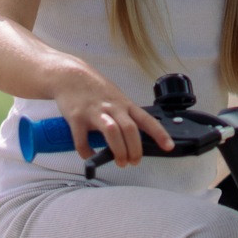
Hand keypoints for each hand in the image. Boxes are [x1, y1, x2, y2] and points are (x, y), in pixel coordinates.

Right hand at [51, 63, 170, 165]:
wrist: (69, 75)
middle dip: (135, 149)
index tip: (168, 146)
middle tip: (134, 162)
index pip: (147, 120)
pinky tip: (90, 155)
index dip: (159, 134)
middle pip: (130, 129)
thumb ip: (124, 116)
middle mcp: (112, 107)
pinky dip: (87, 152)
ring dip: (119, 150)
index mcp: (125, 104)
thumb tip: (133, 139)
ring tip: (120, 162)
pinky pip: (82, 140)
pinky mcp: (77, 117)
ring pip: (112, 132)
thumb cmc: (94, 89)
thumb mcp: (116, 98)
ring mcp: (94, 112)